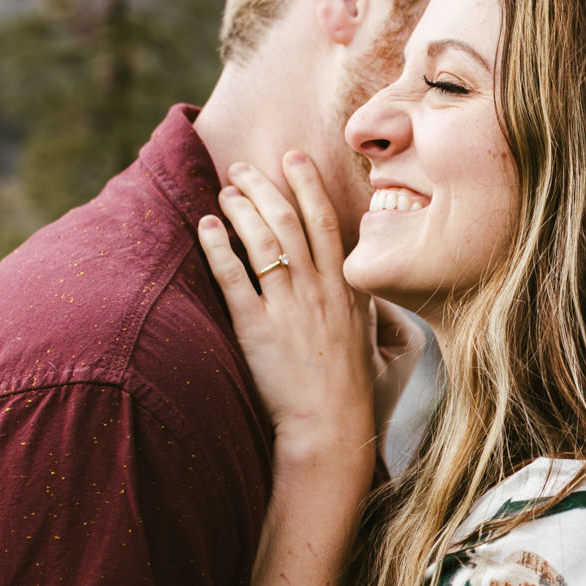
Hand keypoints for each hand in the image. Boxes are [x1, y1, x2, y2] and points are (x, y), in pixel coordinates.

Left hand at [199, 154, 408, 474]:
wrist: (333, 428)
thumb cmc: (358, 393)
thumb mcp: (380, 344)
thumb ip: (371, 312)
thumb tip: (368, 296)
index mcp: (347, 290)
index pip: (327, 222)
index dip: (308, 184)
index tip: (294, 157)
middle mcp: (318, 290)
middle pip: (289, 220)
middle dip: (265, 184)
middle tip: (243, 167)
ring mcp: (288, 307)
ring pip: (262, 239)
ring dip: (240, 207)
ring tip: (224, 191)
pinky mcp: (257, 329)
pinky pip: (233, 277)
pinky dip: (217, 246)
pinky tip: (205, 226)